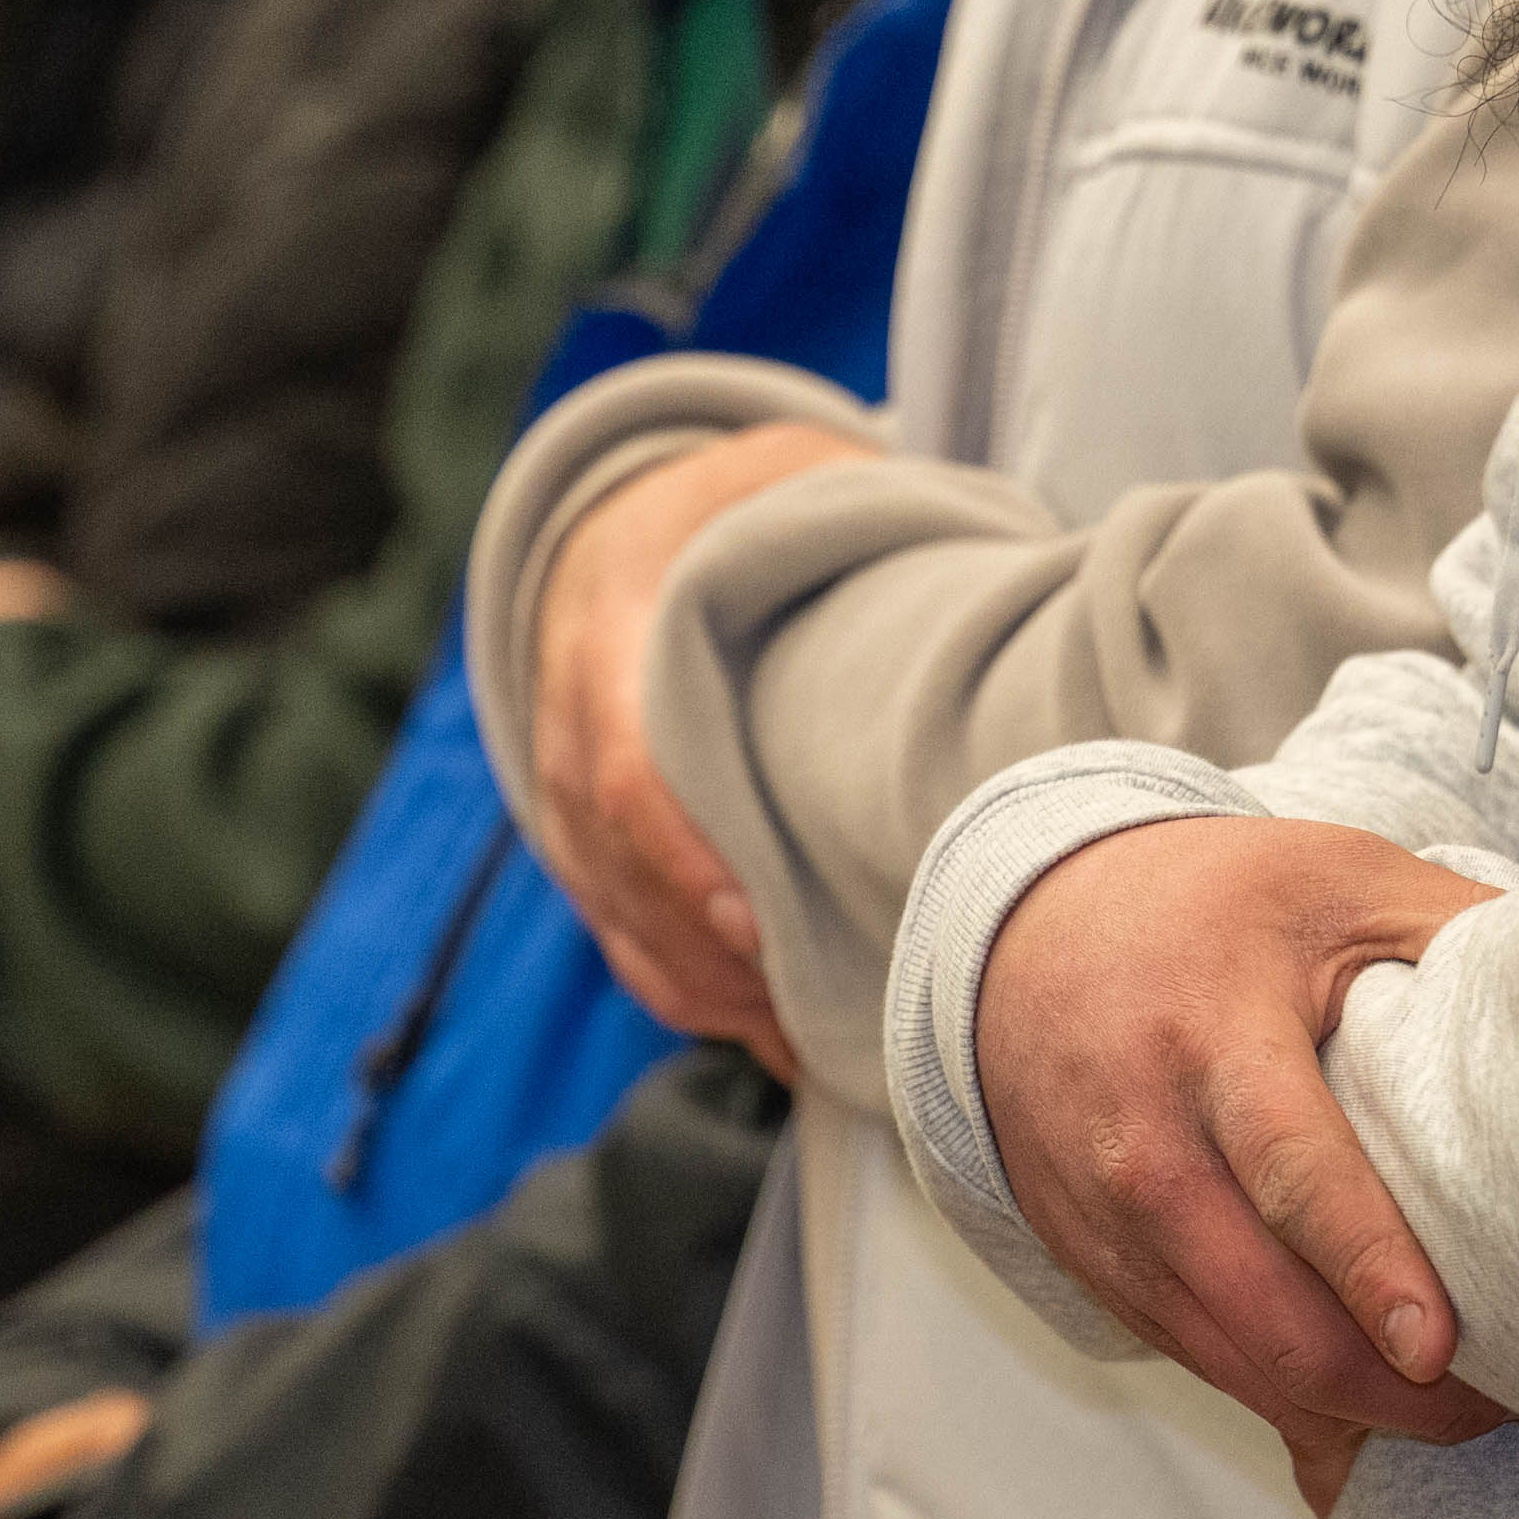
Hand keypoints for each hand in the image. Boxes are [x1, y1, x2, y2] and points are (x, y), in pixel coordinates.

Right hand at [524, 419, 873, 1068]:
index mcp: (607, 647)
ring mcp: (566, 811)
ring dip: (725, 1000)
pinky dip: (705, 1003)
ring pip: (632, 938)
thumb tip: (952, 575)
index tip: (757, 924)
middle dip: (725, 964)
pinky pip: (632, 952)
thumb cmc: (717, 514)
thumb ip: (836, 509)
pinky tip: (785, 1033)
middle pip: (630, 887)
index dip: (685, 863)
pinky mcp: (586, 859)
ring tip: (829, 1037)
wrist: (607, 536)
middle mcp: (567, 742)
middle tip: (835, 1007)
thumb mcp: (767, 481)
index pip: (626, 781)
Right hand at [974, 811, 1505, 1480]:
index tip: (1438, 1345)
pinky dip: (1289, 1404)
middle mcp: (1143, 1149)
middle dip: (1384, 1390)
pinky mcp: (1103, 1274)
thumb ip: (1455, 932)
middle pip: (1265, 1312)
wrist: (1028, 934)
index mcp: (1209, 1039)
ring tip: (1458, 1419)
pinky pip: (1205, 1366)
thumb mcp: (1336, 882)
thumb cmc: (1215, 905)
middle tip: (1498, 1406)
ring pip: (1235, 1365)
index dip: (1367, 1266)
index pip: (1291, 1172)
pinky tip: (1369, 1416)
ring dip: (1345, 1414)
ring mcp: (1110, 1227)